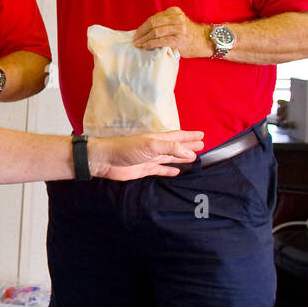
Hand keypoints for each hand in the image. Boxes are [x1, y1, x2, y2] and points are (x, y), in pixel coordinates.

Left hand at [89, 131, 204, 180]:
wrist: (106, 160)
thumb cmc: (126, 149)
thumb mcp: (151, 145)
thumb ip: (171, 148)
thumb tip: (190, 153)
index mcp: (158, 139)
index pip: (178, 136)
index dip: (190, 136)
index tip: (202, 134)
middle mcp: (155, 148)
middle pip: (176, 147)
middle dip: (189, 146)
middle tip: (202, 145)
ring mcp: (150, 159)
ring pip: (170, 158)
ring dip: (182, 158)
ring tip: (194, 158)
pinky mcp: (144, 170)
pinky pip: (161, 170)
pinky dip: (169, 171)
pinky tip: (176, 172)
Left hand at [131, 6, 212, 57]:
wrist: (205, 41)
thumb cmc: (188, 34)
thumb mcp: (177, 22)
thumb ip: (165, 23)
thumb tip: (144, 30)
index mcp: (174, 12)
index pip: (154, 18)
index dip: (143, 26)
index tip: (136, 33)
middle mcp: (177, 18)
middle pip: (153, 23)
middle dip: (142, 32)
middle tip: (135, 39)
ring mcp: (179, 28)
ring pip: (156, 32)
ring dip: (144, 39)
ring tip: (138, 44)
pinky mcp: (179, 39)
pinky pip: (161, 41)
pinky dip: (151, 44)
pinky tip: (146, 46)